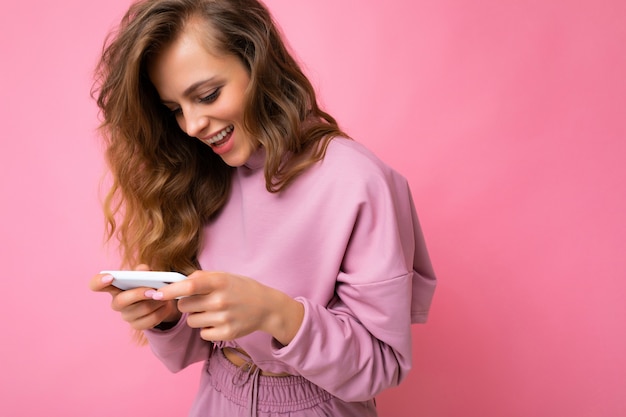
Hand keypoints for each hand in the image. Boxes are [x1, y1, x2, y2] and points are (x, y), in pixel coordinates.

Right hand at [89, 264, 181, 330]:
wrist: (160, 300)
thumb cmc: (148, 283)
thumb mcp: (146, 274)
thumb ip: (142, 271)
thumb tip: (142, 269)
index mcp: (114, 286)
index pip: (96, 285)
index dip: (99, 281)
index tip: (110, 277)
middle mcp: (117, 302)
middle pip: (121, 301)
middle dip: (138, 294)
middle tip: (153, 291)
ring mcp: (126, 315)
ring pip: (140, 310)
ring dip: (156, 302)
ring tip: (165, 296)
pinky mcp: (137, 325)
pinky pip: (150, 320)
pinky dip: (161, 312)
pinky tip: (165, 305)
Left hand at [150, 271, 303, 345]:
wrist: (266, 307)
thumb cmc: (241, 288)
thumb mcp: (224, 276)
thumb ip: (201, 277)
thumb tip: (175, 283)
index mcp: (219, 282)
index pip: (189, 286)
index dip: (170, 290)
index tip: (157, 293)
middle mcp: (221, 300)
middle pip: (185, 305)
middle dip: (187, 303)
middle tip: (202, 301)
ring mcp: (224, 319)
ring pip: (192, 321)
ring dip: (197, 316)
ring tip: (213, 311)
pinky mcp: (226, 334)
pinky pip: (202, 333)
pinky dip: (207, 328)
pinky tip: (220, 322)